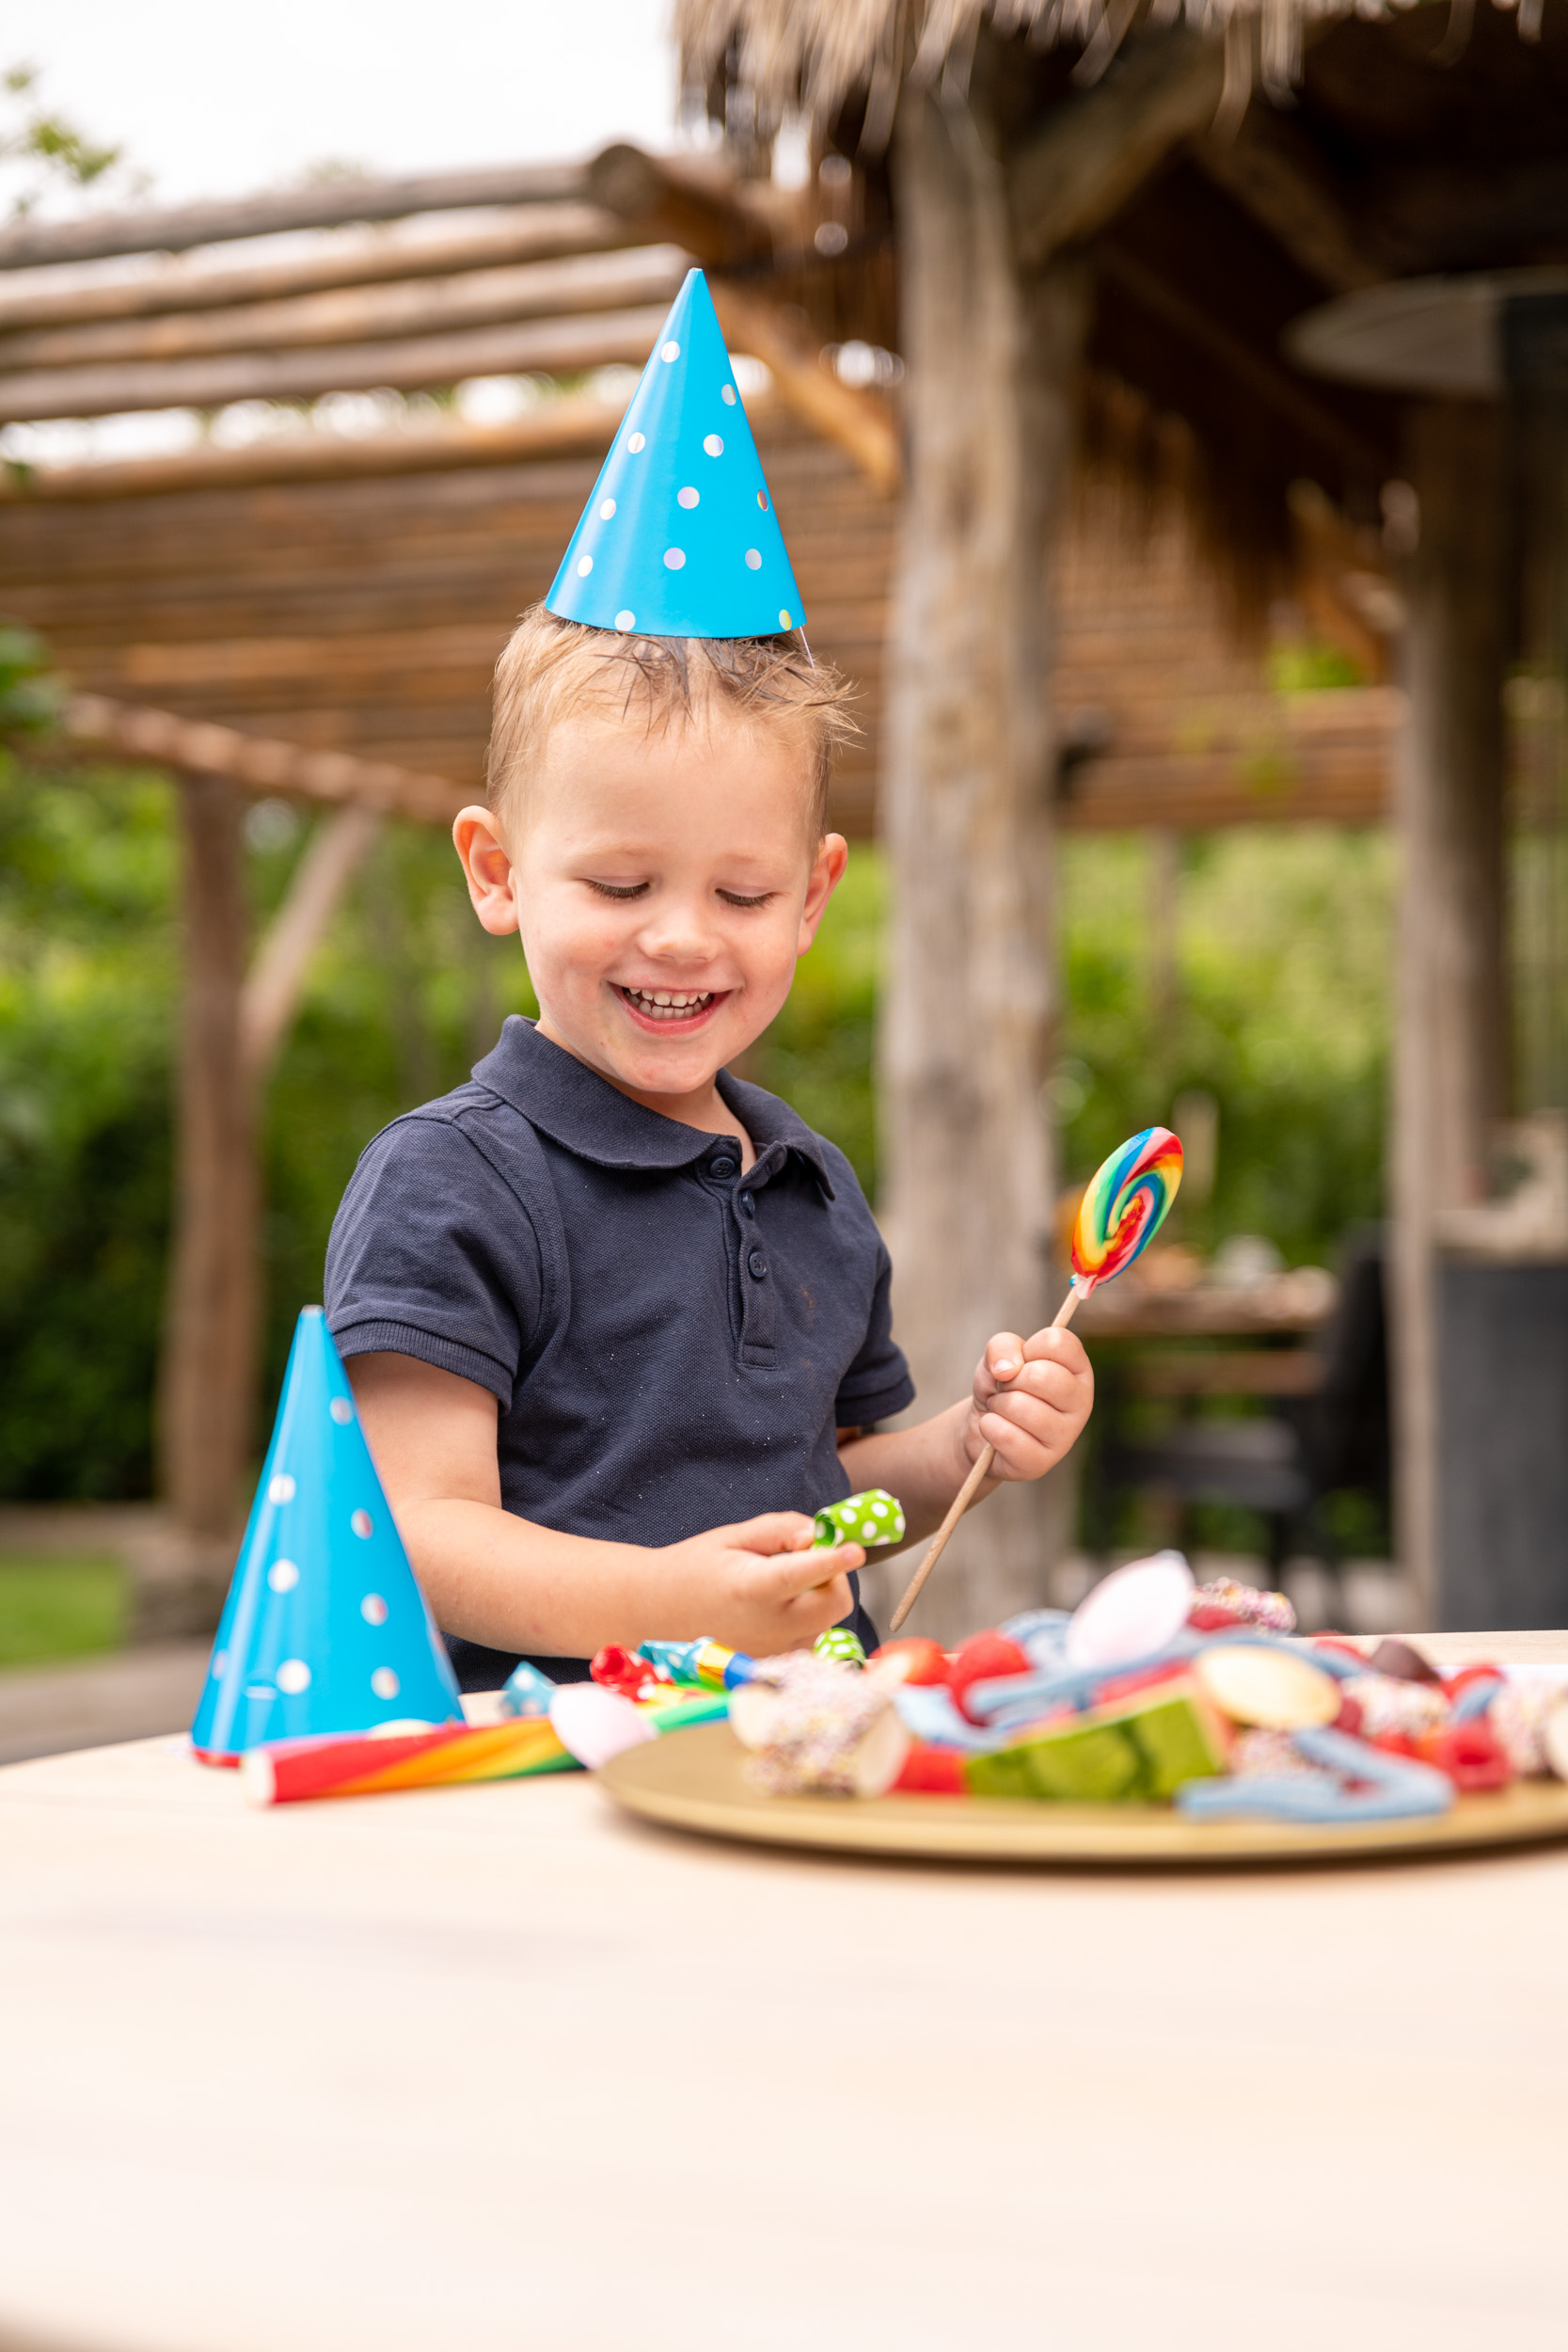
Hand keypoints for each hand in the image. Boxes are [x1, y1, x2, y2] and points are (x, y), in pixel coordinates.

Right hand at [656, 1512, 859, 1657]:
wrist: (660, 1612)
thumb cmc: (697, 1568)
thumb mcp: (734, 1536)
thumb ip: (780, 1530)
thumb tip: (818, 1536)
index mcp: (752, 1589)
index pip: (802, 1574)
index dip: (832, 1562)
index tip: (855, 1549)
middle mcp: (768, 1627)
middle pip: (833, 1603)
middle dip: (833, 1576)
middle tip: (806, 1560)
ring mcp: (774, 1652)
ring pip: (827, 1620)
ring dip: (819, 1597)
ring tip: (779, 1588)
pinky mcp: (777, 1665)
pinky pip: (813, 1636)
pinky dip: (808, 1618)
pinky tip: (777, 1610)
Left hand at [962, 1325, 1093, 1483]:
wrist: (983, 1426)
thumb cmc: (1000, 1386)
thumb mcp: (998, 1356)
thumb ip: (1003, 1346)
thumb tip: (1008, 1370)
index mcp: (1078, 1369)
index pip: (1058, 1342)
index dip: (1028, 1348)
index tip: (1022, 1362)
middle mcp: (1081, 1401)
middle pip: (1041, 1376)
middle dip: (1010, 1380)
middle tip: (1007, 1390)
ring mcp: (1066, 1435)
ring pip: (1020, 1406)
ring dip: (998, 1405)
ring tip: (1002, 1410)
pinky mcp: (1043, 1462)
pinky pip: (1007, 1436)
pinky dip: (989, 1427)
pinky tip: (995, 1430)